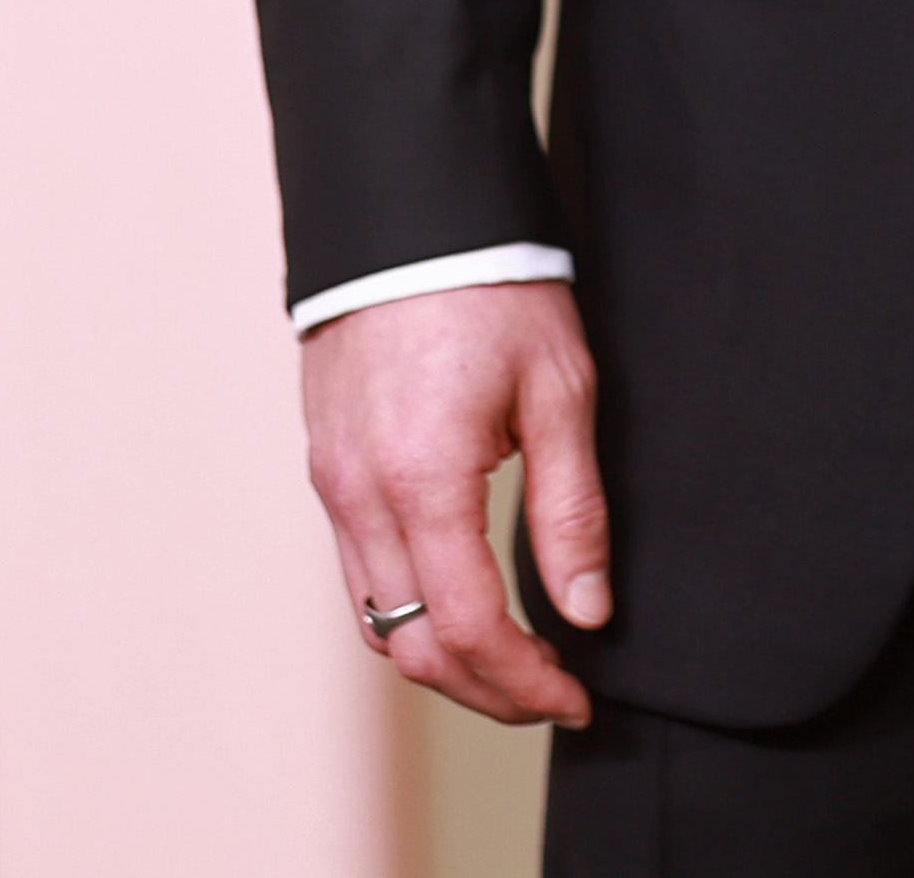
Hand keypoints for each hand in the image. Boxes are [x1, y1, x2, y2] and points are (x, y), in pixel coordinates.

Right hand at [298, 280, 607, 727]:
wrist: (406, 216)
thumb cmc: (492, 287)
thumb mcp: (561, 391)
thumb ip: (571, 509)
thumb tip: (585, 610)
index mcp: (423, 480)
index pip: (469, 630)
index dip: (527, 683)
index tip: (577, 698)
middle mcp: (361, 497)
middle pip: (414, 649)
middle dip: (488, 691)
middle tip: (555, 695)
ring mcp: (332, 486)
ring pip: (377, 622)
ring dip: (445, 660)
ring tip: (518, 661)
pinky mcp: (327, 469)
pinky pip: (360, 574)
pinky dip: (410, 613)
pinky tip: (464, 603)